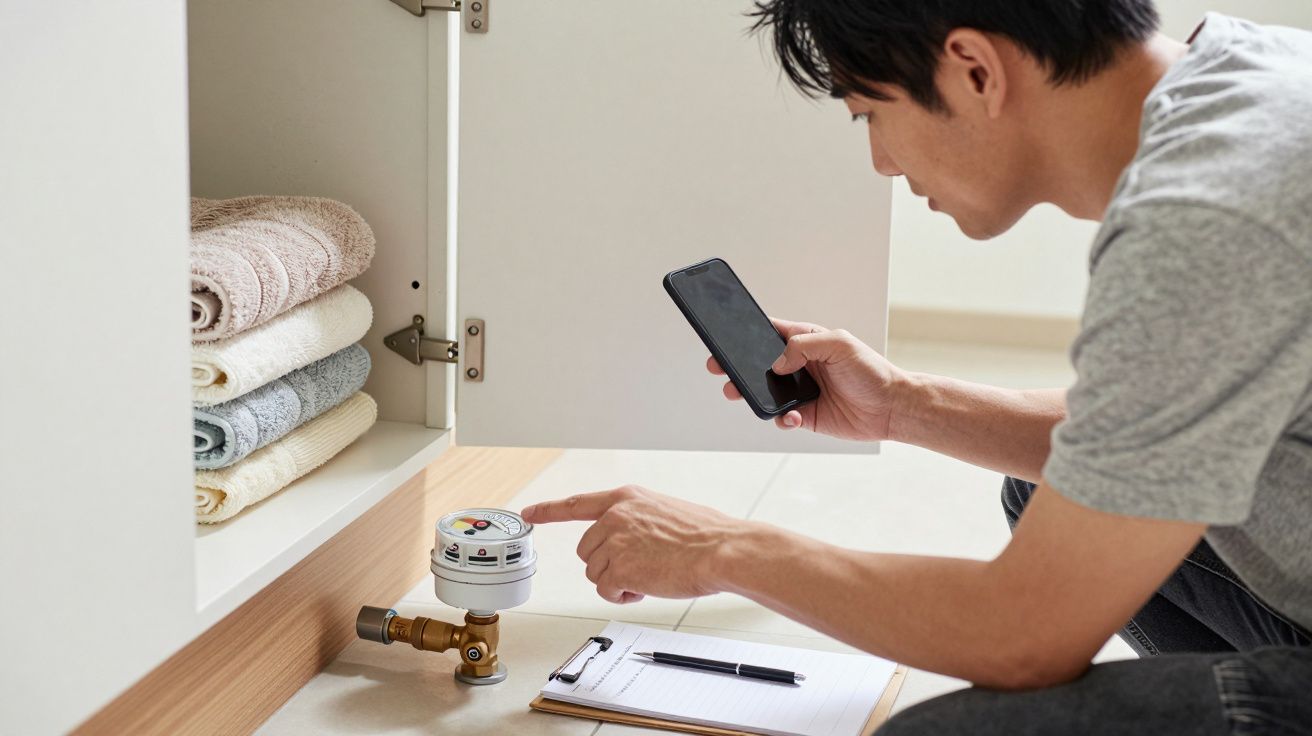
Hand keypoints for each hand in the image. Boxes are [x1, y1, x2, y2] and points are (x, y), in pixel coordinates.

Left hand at [521, 485, 746, 603]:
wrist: (721, 550)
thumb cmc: (704, 535)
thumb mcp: (665, 511)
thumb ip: (639, 521)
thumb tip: (631, 541)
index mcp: (626, 499)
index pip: (577, 503)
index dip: (549, 510)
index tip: (529, 513)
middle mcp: (615, 517)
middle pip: (587, 551)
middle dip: (608, 564)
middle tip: (641, 567)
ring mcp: (614, 542)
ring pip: (595, 573)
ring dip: (619, 581)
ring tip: (651, 575)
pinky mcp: (618, 568)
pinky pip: (606, 591)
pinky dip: (623, 595)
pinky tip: (646, 587)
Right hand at [708, 318, 905, 441]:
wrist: (891, 407)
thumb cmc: (871, 370)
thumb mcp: (839, 344)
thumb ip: (804, 346)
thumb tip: (777, 363)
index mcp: (806, 341)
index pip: (769, 333)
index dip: (746, 333)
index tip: (725, 336)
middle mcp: (799, 365)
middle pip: (758, 364)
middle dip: (736, 366)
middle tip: (719, 368)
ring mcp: (800, 391)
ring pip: (764, 392)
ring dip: (749, 394)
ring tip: (738, 393)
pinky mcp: (805, 415)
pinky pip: (781, 417)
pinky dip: (781, 419)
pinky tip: (793, 417)